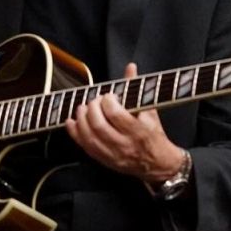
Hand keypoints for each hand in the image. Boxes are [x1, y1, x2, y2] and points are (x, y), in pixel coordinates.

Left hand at [64, 63, 183, 183]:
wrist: (158, 162)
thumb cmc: (153, 133)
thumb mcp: (149, 109)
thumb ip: (136, 88)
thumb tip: (130, 67)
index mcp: (138, 130)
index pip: (116, 114)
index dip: (108, 101)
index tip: (108, 96)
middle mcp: (125, 144)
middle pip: (99, 126)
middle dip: (92, 109)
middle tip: (94, 101)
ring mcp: (113, 154)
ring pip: (90, 138)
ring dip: (81, 120)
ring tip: (83, 108)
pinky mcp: (104, 160)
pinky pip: (85, 147)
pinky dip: (75, 133)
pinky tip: (72, 122)